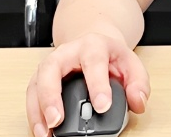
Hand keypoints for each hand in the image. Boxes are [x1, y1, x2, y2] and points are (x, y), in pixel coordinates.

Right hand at [26, 32, 150, 136]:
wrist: (93, 43)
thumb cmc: (110, 56)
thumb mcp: (131, 63)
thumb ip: (139, 83)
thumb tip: (138, 102)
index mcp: (93, 45)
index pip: (94, 62)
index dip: (97, 85)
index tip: (102, 107)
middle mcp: (67, 52)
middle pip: (52, 69)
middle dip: (52, 96)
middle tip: (57, 120)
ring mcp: (50, 64)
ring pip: (36, 83)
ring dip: (38, 110)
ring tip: (46, 133)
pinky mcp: (39, 78)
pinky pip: (31, 95)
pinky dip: (34, 115)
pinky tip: (41, 131)